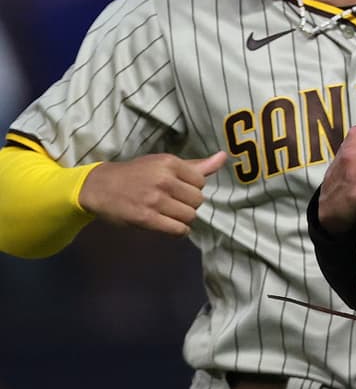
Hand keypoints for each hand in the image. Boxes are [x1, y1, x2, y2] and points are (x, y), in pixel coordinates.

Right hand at [79, 151, 226, 237]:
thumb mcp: (163, 164)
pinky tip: (169, 225)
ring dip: (183, 218)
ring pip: (190, 216)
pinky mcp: (146, 218)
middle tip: (174, 203)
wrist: (99, 187)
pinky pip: (178, 229)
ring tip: (170, 214)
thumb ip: (195, 165)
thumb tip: (223, 157)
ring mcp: (155, 200)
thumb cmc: (136, 174)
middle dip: (189, 204)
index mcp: (170, 163)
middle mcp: (164, 180)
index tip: (180, 190)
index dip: (193, 188)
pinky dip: (178, 230)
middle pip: (198, 200)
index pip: (201, 182)